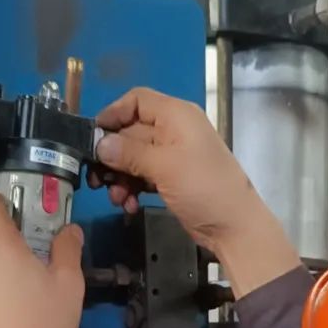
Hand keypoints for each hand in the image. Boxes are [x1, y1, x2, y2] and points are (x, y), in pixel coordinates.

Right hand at [92, 87, 299, 297]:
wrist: (234, 227)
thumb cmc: (204, 188)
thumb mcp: (165, 166)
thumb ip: (129, 153)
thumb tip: (99, 144)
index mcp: (176, 115)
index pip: (137, 100)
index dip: (113, 114)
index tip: (93, 137)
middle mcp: (173, 130)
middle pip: (131, 132)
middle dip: (113, 155)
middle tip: (97, 178)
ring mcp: (172, 156)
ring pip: (133, 158)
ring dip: (120, 177)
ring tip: (116, 198)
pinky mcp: (171, 178)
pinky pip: (143, 176)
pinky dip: (132, 188)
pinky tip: (129, 205)